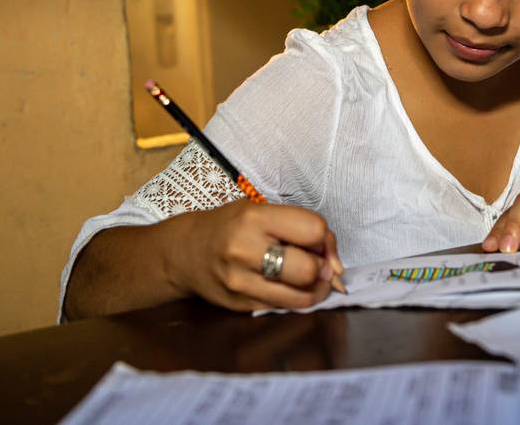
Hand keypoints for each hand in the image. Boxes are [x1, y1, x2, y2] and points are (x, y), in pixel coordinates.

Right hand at [165, 200, 343, 311]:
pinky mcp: (240, 305)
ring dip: (316, 290)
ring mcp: (241, 282)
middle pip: (308, 269)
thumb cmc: (230, 226)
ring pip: (300, 297)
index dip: (325, 239)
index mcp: (255, 218)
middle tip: (318, 265)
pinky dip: (296, 299)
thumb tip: (336, 266)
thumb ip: (298, 228)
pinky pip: (284, 308)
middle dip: (322, 268)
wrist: (184, 252)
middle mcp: (245, 250)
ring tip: (313, 282)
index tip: (321, 243)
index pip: (313, 230)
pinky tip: (290, 288)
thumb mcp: (260, 211)